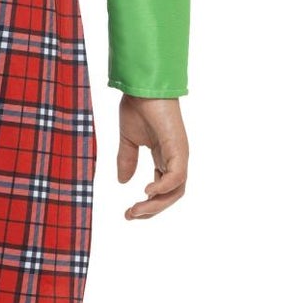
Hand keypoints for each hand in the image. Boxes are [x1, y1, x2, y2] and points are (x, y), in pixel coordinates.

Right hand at [116, 94, 188, 219]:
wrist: (141, 86)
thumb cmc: (138, 106)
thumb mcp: (128, 140)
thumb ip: (127, 160)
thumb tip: (123, 182)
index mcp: (165, 157)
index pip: (163, 190)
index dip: (148, 204)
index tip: (129, 212)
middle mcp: (175, 158)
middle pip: (171, 195)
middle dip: (151, 210)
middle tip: (130, 215)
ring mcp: (179, 154)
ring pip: (176, 191)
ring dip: (156, 204)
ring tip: (136, 209)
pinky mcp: (179, 148)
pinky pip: (177, 176)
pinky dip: (163, 187)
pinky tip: (146, 191)